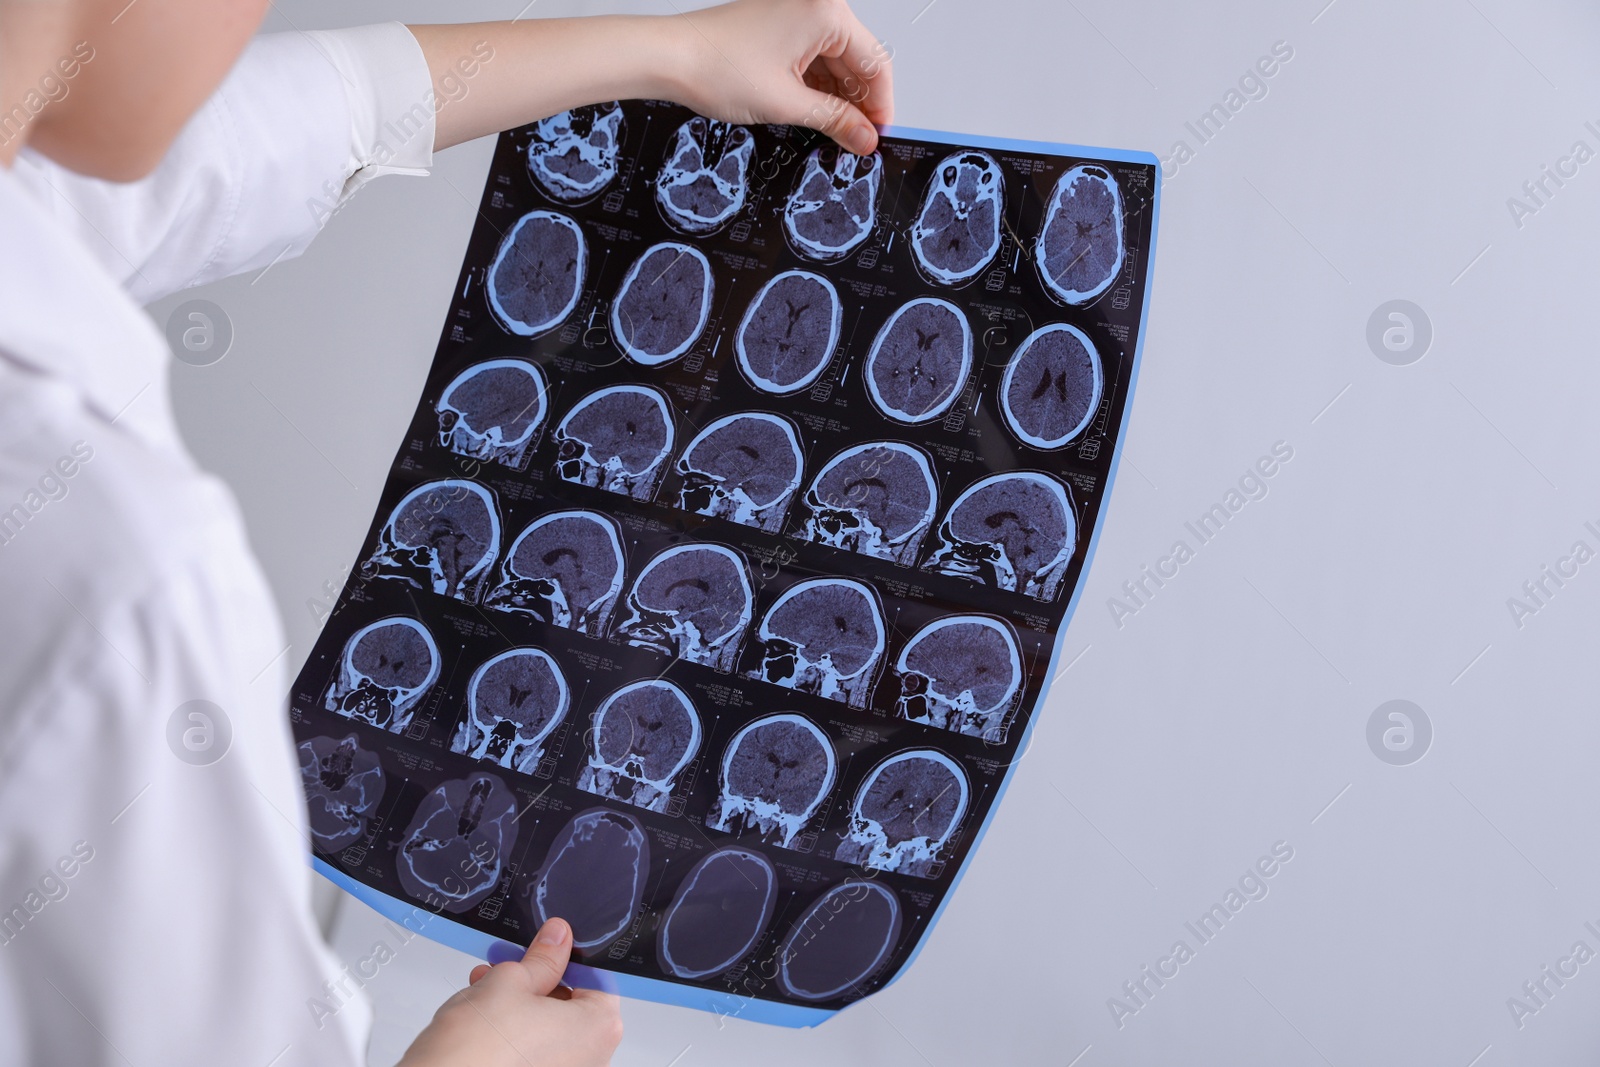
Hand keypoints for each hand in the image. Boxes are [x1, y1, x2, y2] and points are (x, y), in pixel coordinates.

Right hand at [397, 918, 622, 1066]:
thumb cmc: (477, 1051)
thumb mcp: (511, 981)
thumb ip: (542, 958)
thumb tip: (557, 939)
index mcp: (599, 1027)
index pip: (597, 978)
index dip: (568, 956)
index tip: (547, 944)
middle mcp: (592, 1058)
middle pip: (572, 1003)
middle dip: (537, 980)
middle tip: (510, 963)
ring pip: (550, 1027)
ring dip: (521, 1003)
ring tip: (486, 985)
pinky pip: (536, 1050)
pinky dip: (516, 1031)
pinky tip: (485, 1015)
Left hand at [669, 0, 894, 154]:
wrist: (670, 57)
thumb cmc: (717, 66)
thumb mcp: (786, 103)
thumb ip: (835, 121)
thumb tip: (865, 137)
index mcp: (825, 13)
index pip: (875, 63)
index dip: (881, 106)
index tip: (879, 136)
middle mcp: (815, 6)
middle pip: (857, 62)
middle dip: (859, 105)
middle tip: (859, 142)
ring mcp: (797, 14)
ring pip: (835, 64)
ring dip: (838, 99)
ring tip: (836, 135)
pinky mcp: (781, 26)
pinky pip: (813, 59)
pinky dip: (817, 88)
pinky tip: (817, 115)